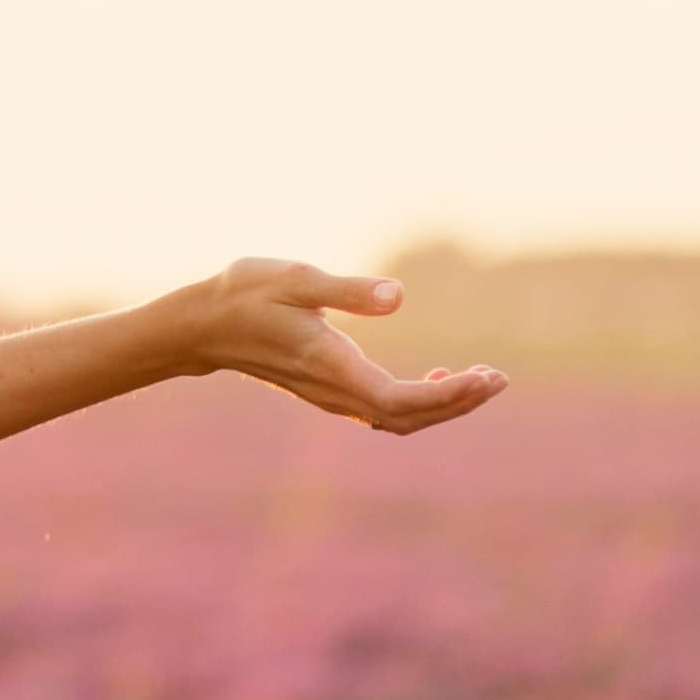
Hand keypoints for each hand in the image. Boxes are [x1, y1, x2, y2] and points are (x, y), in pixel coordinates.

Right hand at [178, 257, 505, 433]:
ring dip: (443, 406)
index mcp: (330, 366)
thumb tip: (399, 296)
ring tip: (482, 380)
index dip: (447, 396)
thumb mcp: (295, 279)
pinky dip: (420, 403)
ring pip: (397, 420)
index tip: (484, 376)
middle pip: (406, 418)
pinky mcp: (330, 391)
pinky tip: (441, 378)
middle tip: (498, 378)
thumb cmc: (246, 294)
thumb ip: (347, 290)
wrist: (202, 325)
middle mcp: (333, 390)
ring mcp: (330, 396)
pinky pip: (384, 411)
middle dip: (457, 404)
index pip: (398, 400)